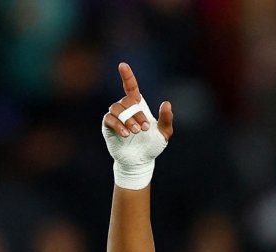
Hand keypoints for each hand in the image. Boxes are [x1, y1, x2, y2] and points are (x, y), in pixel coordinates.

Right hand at [102, 63, 172, 188]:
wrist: (140, 161)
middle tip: (144, 129)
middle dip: (136, 114)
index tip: (122, 65)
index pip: (130, 87)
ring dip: (127, 120)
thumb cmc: (152, 145)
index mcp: (138, 106)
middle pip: (127, 102)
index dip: (127, 76)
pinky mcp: (108, 126)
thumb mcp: (164, 133)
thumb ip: (167, 119)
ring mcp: (116, 117)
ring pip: (117, 109)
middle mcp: (125, 108)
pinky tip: (126, 134)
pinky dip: (118, 125)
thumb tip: (166, 104)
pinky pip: (109, 119)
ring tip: (134, 133)